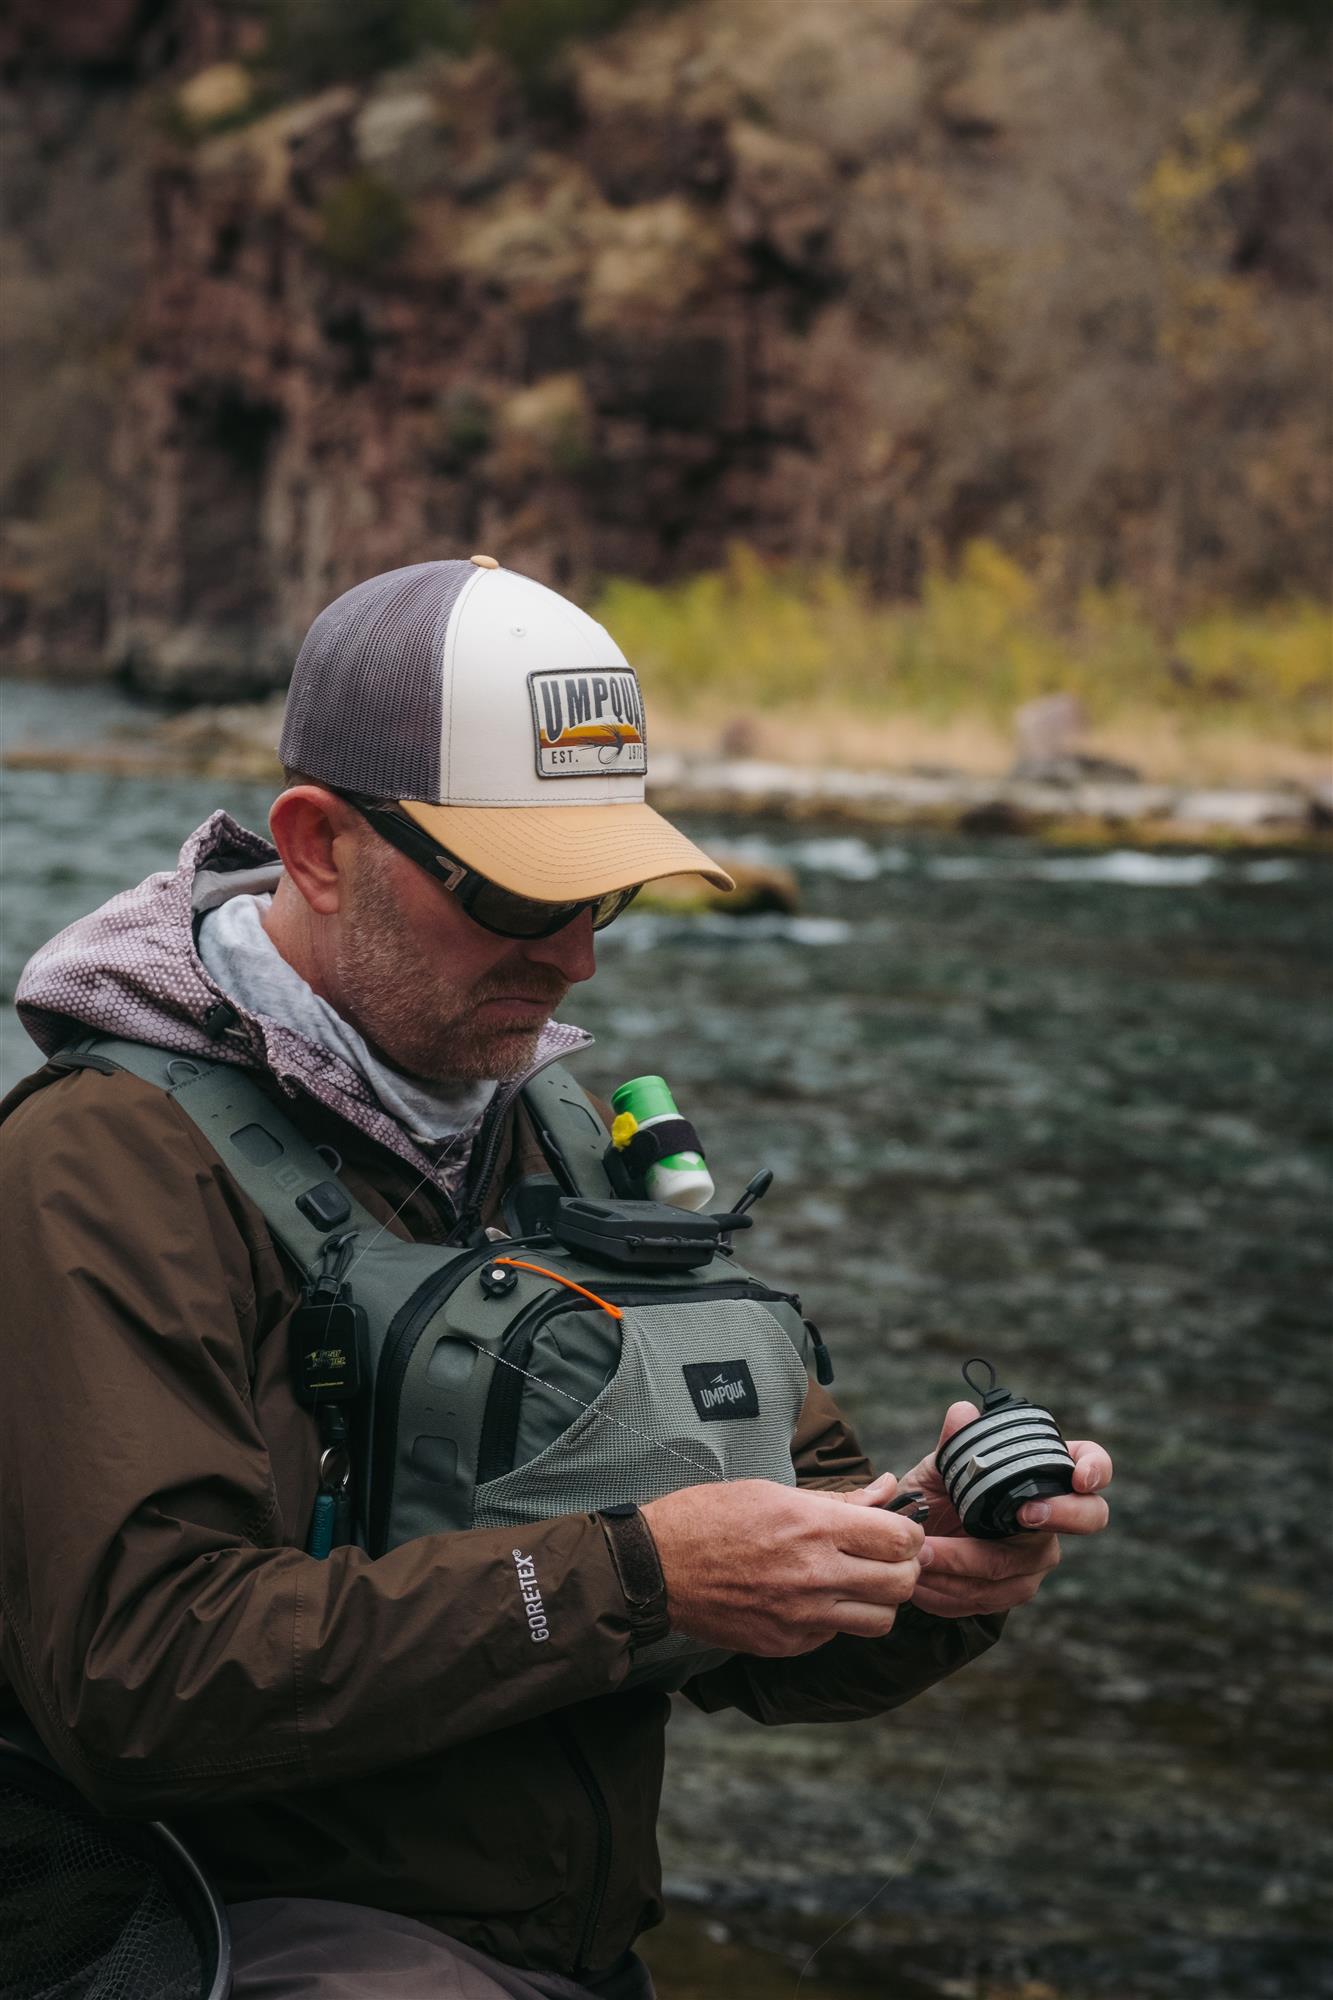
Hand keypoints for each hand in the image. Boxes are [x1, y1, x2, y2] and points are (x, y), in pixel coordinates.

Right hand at [641, 1478, 925, 1656]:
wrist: (656, 1567)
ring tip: (855, 1582)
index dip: (908, 1533)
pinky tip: (812, 1597)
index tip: (896, 1530)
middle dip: (902, 1568)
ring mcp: (801, 1616)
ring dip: (877, 1600)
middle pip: (902, 1584)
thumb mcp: (774, 1491)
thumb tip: (888, 1488)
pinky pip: (835, 1636)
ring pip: (879, 1620)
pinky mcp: (785, 1644)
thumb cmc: (709, 1517)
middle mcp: (814, 1575)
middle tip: (885, 1557)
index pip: (900, 1539)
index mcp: (813, 1527)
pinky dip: (835, 1618)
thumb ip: (840, 1499)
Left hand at [844, 1403, 1111, 1619]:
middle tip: (1024, 1512)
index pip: (1091, 1462)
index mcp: (1044, 1473)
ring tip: (920, 1553)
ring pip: (1012, 1565)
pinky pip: (987, 1595)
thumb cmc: (940, 1494)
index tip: (1080, 1477)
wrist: (918, 1541)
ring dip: (961, 1563)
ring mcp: (1037, 1557)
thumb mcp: (940, 1467)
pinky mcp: (1013, 1589)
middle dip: (1060, 1515)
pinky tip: (921, 1578)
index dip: (1096, 1468)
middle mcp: (1053, 1515)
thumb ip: (954, 1443)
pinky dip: (949, 1588)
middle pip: (1086, 1517)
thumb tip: (963, 1413)